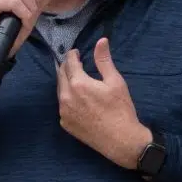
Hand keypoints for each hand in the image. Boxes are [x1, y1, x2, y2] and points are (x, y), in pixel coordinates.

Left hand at [57, 38, 155, 168]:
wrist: (121, 140)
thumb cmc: (121, 109)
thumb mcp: (115, 82)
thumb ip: (104, 60)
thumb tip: (101, 40)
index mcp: (78, 83)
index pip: (69, 62)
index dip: (72, 55)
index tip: (76, 52)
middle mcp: (66, 97)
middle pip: (60, 75)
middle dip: (67, 67)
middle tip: (74, 64)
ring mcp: (63, 112)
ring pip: (60, 91)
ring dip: (65, 82)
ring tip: (75, 80)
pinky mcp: (65, 124)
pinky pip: (62, 106)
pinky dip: (67, 99)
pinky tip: (77, 99)